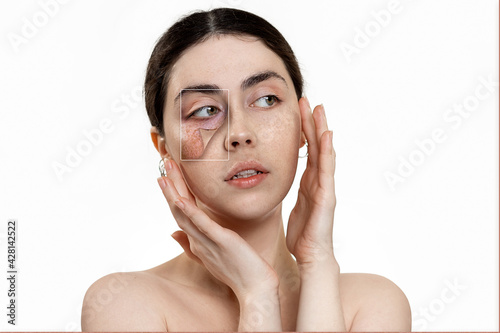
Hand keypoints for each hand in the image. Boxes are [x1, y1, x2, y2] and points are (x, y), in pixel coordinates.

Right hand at [157, 159, 278, 298]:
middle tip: (163, 162)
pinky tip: (180, 199)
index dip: (172, 192)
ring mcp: (207, 242)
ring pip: (184, 214)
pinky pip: (202, 225)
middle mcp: (197, 240)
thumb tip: (172, 232)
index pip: (181, 212)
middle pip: (178, 209)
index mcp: (197, 240)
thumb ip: (191, 244)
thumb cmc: (237, 272)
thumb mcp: (211, 255)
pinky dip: (190, 212)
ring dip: (173, 193)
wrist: (255, 289)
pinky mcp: (221, 241)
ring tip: (165, 174)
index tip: (167, 173)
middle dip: (170, 185)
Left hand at [286, 97, 336, 267]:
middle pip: (316, 145)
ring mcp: (325, 187)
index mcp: (309, 181)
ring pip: (324, 153)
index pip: (307, 150)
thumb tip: (276, 180)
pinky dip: (328, 152)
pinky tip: (327, 136)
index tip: (297, 110)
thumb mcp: (292, 205)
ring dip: (322, 130)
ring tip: (319, 109)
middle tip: (307, 100)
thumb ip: (289, 190)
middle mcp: (319, 180)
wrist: (312, 255)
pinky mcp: (327, 196)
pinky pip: (327, 170)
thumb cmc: (302, 234)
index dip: (303, 130)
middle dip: (312, 122)